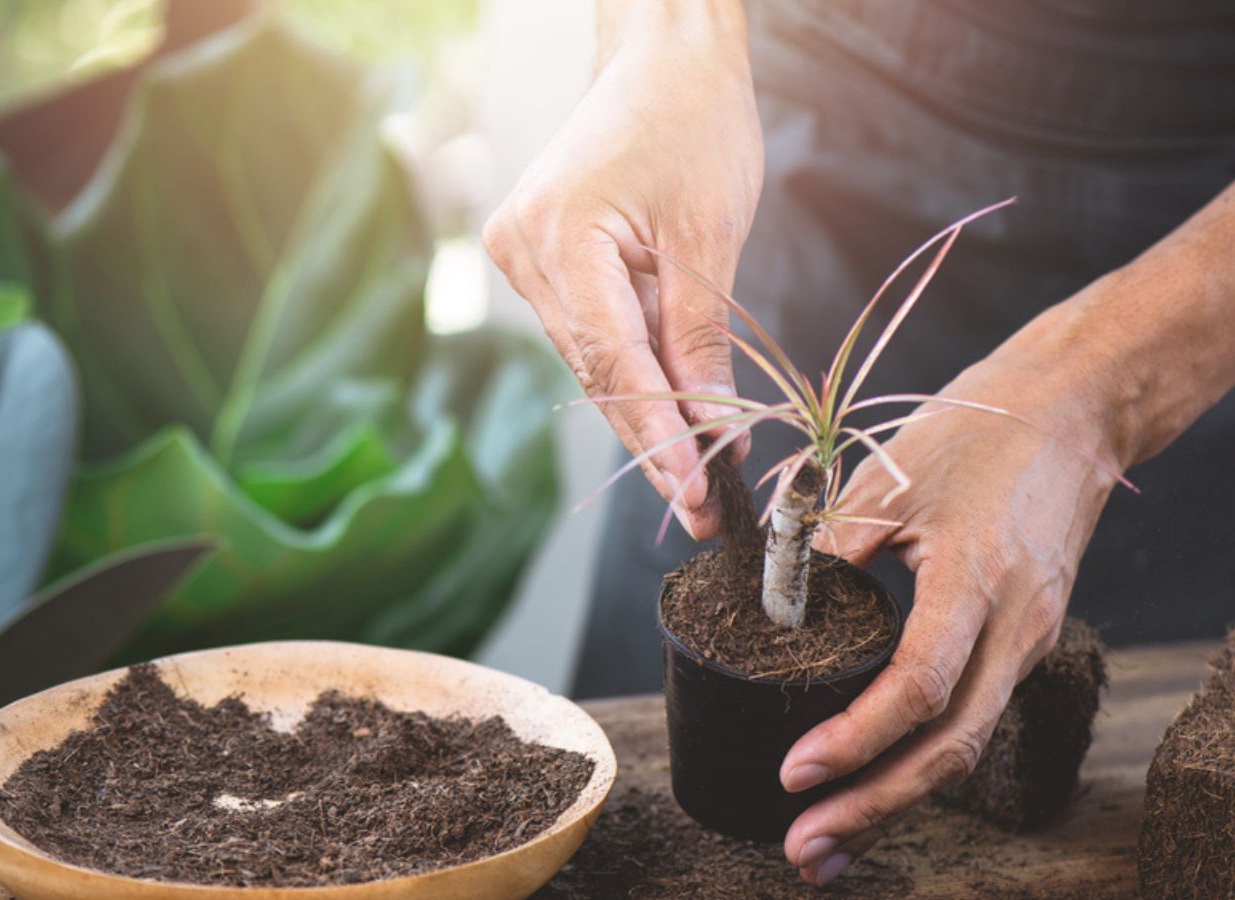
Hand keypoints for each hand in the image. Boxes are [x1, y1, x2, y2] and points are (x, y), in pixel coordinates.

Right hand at [483, 1, 761, 537]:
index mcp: (560, 235)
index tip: (695, 492)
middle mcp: (523, 252)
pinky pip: (589, 334)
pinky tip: (674, 413)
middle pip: (596, 374)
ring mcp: (522, 258)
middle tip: (704, 505)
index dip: (657, 437)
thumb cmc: (693, 122)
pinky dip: (634, 371)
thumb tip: (712, 430)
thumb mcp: (710, 236)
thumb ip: (700, 339)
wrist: (660, 58)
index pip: (612, 363)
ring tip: (701, 469)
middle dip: (655, 440)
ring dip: (646, 412)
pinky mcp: (539, 261)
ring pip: (592, 363)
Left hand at [777, 325, 1126, 884]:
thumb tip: (770, 613)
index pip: (919, 688)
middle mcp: (1017, 628)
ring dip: (896, 802)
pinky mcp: (1024, 642)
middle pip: (950, 748)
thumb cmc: (980, 433)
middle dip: (874, 809)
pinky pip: (972, 718)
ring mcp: (1029, 641)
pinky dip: (920, 763)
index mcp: (980, 582)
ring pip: (965, 747)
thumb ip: (828, 548)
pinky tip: (875, 789)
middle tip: (802, 853)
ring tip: (828, 846)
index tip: (794, 774)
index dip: (856, 740)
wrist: (1075, 414)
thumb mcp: (892, 479)